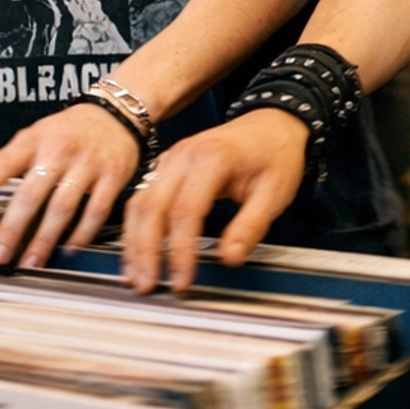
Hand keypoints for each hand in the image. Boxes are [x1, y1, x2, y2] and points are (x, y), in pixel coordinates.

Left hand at [0, 102, 144, 267]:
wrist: (117, 113)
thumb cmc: (69, 130)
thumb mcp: (33, 137)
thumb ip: (2, 164)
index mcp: (34, 140)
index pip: (3, 163)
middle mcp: (59, 151)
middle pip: (32, 194)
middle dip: (13, 228)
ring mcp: (87, 164)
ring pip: (62, 207)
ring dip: (45, 239)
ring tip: (31, 260)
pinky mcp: (112, 177)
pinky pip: (96, 210)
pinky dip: (81, 233)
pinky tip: (70, 248)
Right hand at [122, 110, 309, 291]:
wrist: (271, 124)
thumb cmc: (275, 155)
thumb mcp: (274, 193)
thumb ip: (250, 226)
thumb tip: (230, 258)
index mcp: (212, 159)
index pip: (186, 211)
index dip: (180, 250)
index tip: (183, 279)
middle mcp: (183, 156)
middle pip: (152, 207)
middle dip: (147, 251)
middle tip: (148, 285)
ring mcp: (170, 160)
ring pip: (139, 203)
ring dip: (134, 242)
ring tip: (136, 276)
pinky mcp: (165, 168)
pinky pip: (141, 198)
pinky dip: (135, 228)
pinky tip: (135, 253)